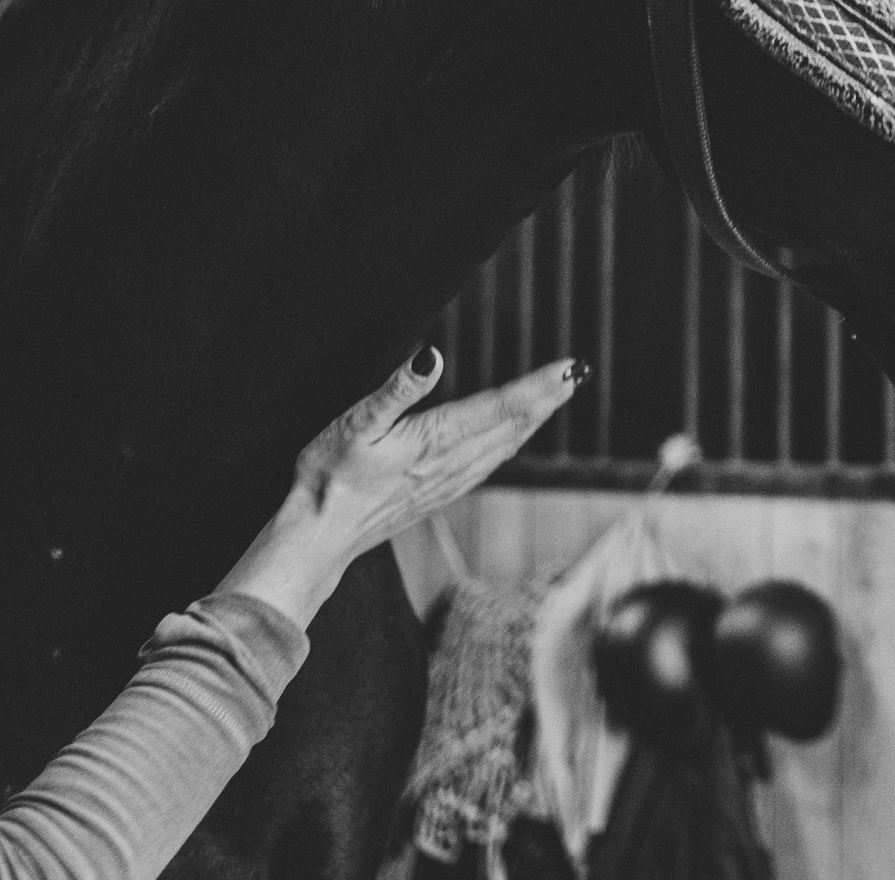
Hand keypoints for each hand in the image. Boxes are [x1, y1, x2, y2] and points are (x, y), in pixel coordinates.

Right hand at [216, 348, 582, 626]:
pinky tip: (513, 440)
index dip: (538, 385)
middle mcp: (451, 464)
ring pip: (504, 447)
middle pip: (512, 426)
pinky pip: (487, 466)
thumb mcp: (354, 424)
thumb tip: (430, 357)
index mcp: (435, 440)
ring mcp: (447, 484)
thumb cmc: (328, 477)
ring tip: (557, 396)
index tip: (570, 367)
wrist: (317, 537)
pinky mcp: (437, 497)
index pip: (501, 407)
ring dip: (534, 420)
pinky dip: (510, 444)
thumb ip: (396, 390)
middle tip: (578, 373)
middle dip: (547, 398)